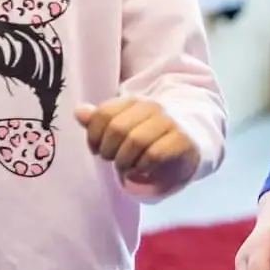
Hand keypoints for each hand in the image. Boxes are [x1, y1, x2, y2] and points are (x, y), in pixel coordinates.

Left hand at [75, 97, 199, 193]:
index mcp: (132, 101)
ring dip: (124, 160)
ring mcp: (168, 123)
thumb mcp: (123, 125)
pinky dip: (141, 166)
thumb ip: (99, 120)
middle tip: (111, 160)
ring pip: (135, 141)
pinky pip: (154, 155)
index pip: (103, 114)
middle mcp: (151, 108)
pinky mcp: (181, 141)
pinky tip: (140, 168)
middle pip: (117, 128)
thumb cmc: (149, 134)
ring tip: (125, 166)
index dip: (94, 136)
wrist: (191, 139)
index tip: (96, 149)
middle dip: (108, 150)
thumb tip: (79, 112)